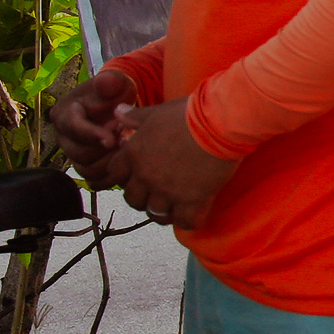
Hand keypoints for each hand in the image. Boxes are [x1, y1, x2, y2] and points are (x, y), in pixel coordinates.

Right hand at [47, 64, 141, 177]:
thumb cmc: (114, 93)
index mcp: (64, 113)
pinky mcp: (85, 166)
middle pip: (80, 153)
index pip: (73, 128)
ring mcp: (73, 153)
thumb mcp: (114, 82)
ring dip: (110, 163)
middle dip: (106, 149)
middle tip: (126, 138)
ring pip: (87, 170)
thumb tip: (105, 82)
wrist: (117, 106)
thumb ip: (110, 81)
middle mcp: (64, 136)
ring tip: (127, 149)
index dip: (93, 135)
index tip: (113, 138)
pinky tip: (126, 164)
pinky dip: (111, 177)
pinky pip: (94, 181)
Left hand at [112, 98, 240, 227]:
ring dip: (163, 211)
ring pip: (155, 214)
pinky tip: (193, 212)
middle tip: (155, 193)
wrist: (219, 123)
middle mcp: (145, 176)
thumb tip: (117, 112)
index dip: (125, 176)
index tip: (137, 174)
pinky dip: (188, 220)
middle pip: (132, 199)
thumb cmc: (188, 113)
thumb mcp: (156, 112)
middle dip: (141, 198)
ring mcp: (167, 191)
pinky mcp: (191, 200)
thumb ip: (135, 117)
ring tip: (173, 206)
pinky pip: (184, 221)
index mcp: (134, 154)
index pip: (115, 174)